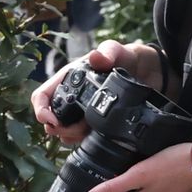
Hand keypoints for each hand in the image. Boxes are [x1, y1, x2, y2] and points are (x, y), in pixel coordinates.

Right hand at [29, 38, 165, 140]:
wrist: (150, 73)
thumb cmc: (128, 57)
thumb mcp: (118, 51)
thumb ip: (108, 52)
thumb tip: (96, 56)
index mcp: (67, 80)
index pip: (41, 96)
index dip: (41, 109)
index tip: (51, 120)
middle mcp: (70, 98)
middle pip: (50, 119)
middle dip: (60, 128)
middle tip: (80, 129)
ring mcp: (81, 113)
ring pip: (63, 132)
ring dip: (72, 136)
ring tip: (90, 131)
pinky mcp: (94, 125)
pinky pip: (80, 138)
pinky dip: (84, 141)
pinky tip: (98, 136)